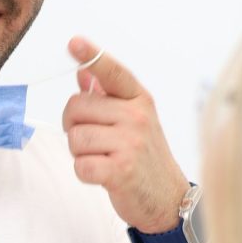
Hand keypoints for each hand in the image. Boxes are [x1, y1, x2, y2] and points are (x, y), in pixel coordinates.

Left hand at [61, 36, 187, 232]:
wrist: (168, 200)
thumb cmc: (144, 156)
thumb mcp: (132, 120)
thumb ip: (106, 96)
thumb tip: (82, 72)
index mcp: (138, 100)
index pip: (112, 72)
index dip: (91, 56)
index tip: (74, 42)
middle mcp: (136, 117)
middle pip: (75, 108)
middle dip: (75, 126)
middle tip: (97, 141)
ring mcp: (130, 143)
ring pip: (74, 138)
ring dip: (80, 153)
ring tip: (104, 158)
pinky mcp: (121, 170)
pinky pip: (80, 165)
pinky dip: (85, 173)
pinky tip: (104, 175)